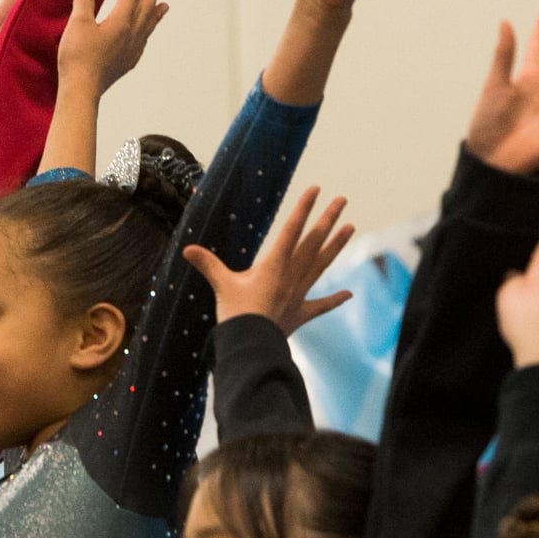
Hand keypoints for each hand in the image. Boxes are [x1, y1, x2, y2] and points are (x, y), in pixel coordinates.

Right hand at [59, 0, 168, 93]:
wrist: (82, 88)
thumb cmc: (78, 57)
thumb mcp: (77, 24)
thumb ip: (84, 4)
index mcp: (121, 22)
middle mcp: (131, 35)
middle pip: (145, 8)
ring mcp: (131, 50)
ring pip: (148, 26)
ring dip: (155, 14)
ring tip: (164, 6)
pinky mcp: (125, 63)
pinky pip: (142, 43)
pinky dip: (146, 34)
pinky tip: (144, 37)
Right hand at [182, 186, 355, 334]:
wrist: (251, 347)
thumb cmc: (236, 315)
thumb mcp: (221, 285)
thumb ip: (208, 264)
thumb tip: (188, 249)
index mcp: (274, 265)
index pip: (291, 230)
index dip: (303, 209)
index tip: (316, 190)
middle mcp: (292, 276)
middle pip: (313, 243)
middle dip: (327, 220)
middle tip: (342, 201)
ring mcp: (299, 294)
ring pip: (321, 265)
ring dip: (336, 246)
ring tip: (351, 228)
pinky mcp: (300, 313)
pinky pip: (320, 305)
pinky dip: (335, 300)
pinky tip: (349, 293)